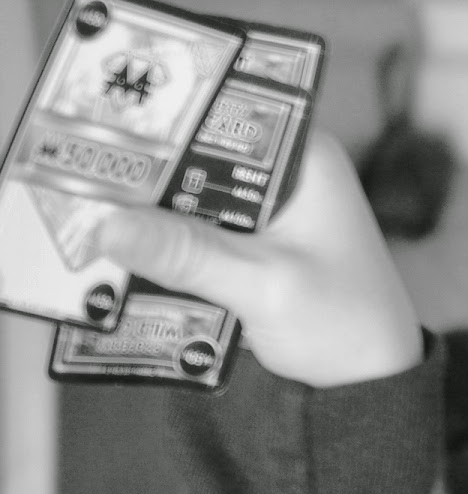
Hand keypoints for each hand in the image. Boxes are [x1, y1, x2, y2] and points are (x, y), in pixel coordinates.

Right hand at [94, 130, 423, 387]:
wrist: (373, 381)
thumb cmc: (345, 325)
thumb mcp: (265, 287)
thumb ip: (189, 254)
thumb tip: (108, 225)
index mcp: (305, 157)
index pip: (224, 112)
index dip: (163, 117)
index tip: (100, 125)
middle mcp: (286, 171)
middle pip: (197, 154)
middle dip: (143, 170)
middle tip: (69, 177)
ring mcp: (267, 209)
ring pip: (189, 195)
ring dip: (146, 210)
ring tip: (77, 214)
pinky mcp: (251, 245)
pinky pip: (195, 231)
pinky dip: (163, 242)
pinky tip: (115, 251)